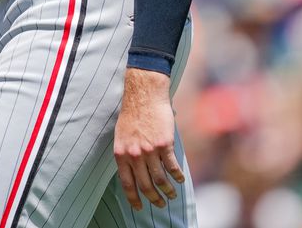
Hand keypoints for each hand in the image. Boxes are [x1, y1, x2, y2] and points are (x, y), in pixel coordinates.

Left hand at [114, 67, 184, 210]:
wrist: (144, 95)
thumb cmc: (132, 114)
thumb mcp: (121, 136)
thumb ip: (126, 154)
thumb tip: (131, 172)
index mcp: (121, 154)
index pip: (127, 183)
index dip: (134, 198)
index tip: (139, 207)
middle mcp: (134, 155)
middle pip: (145, 185)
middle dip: (153, 198)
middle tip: (160, 204)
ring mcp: (150, 150)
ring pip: (160, 179)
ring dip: (167, 190)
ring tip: (171, 195)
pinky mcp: (164, 144)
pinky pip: (172, 166)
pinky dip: (177, 176)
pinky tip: (180, 180)